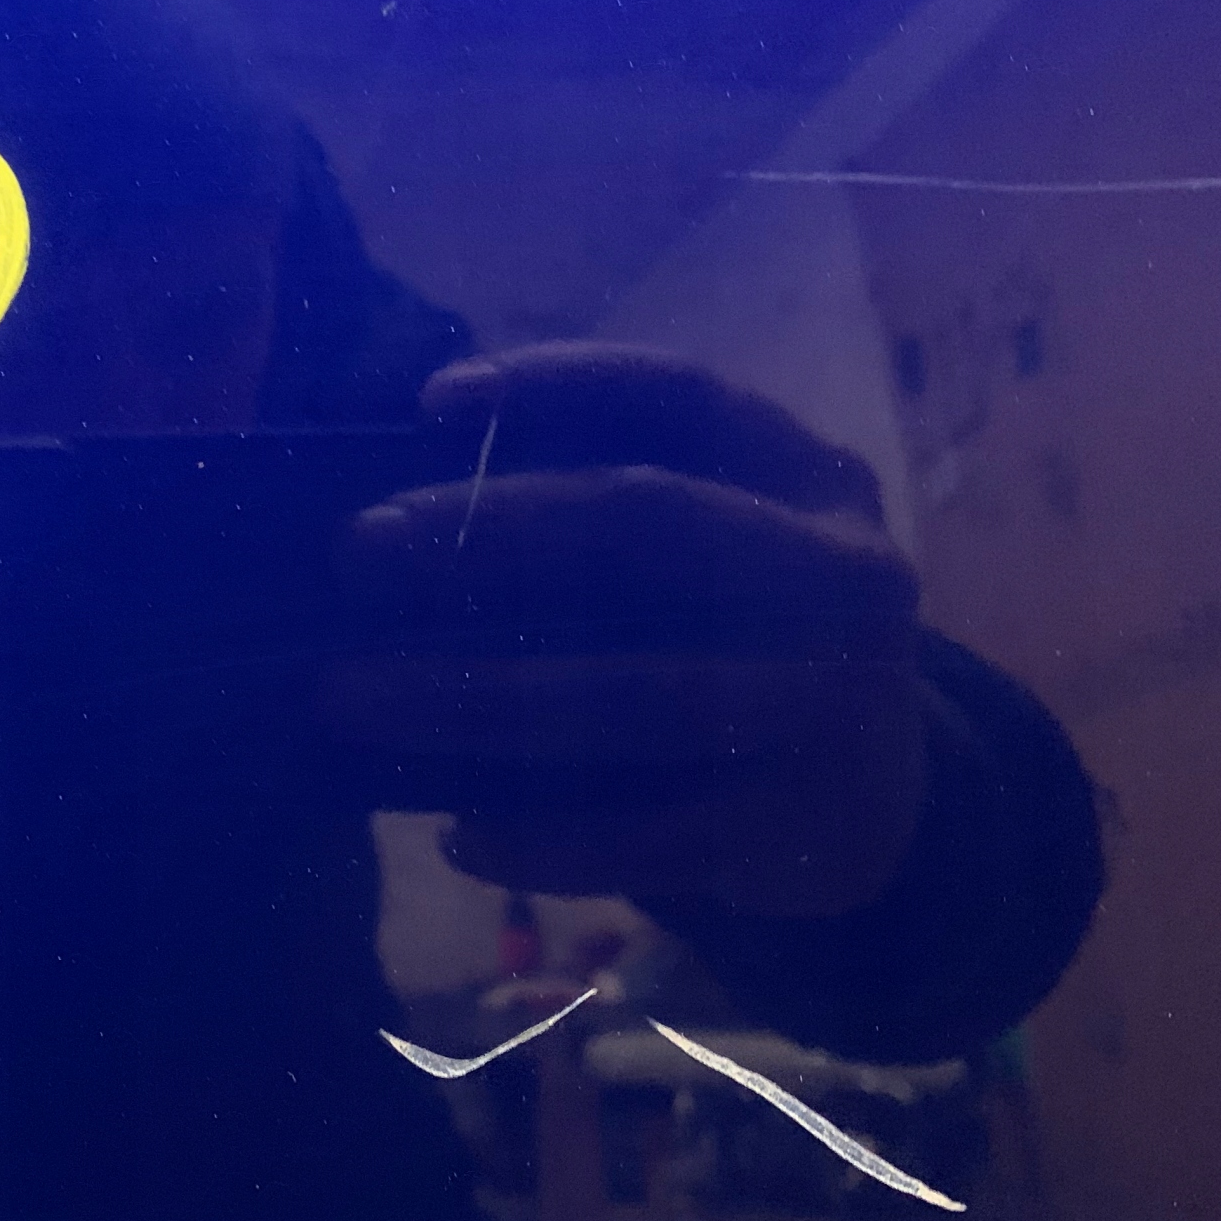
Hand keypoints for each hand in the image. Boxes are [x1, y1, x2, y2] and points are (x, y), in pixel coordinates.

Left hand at [323, 343, 927, 918]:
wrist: (870, 807)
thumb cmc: (723, 645)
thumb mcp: (702, 555)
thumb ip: (590, 515)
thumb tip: (396, 508)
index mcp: (803, 473)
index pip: (680, 395)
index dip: (556, 381)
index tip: (430, 400)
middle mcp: (839, 570)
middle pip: (653, 522)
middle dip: (492, 530)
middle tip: (355, 550)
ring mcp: (839, 700)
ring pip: (643, 692)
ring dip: (480, 697)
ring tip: (350, 696)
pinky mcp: (812, 824)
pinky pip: (654, 834)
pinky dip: (543, 839)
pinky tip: (455, 835)